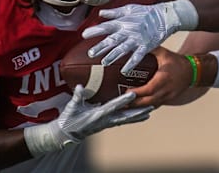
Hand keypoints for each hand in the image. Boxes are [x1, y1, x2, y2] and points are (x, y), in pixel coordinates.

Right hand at [23, 84, 152, 154]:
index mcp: (98, 115)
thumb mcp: (72, 107)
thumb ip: (77, 96)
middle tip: (151, 106)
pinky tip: (139, 115)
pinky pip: (122, 121)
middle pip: (125, 116)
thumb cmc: (69, 119)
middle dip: (138, 111)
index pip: (113, 106)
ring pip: (126, 119)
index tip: (134, 94)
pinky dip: (131, 118)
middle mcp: (105, 120)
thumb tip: (79, 85)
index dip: (123, 101)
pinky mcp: (106, 124)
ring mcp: (107, 123)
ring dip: (138, 115)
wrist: (66, 134)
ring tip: (150, 111)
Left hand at [83, 0, 197, 73]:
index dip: (95, 31)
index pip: (106, 26)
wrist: (165, 16)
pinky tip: (124, 70)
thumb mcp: (129, 9)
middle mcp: (128, 30)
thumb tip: (101, 13)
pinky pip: (137, 56)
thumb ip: (114, 12)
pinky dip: (131, 63)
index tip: (84, 35)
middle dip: (101, 47)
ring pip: (123, 49)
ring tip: (104, 63)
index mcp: (123, 21)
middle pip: (112, 40)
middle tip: (90, 53)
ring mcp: (137, 39)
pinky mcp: (146, 45)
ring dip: (113, 56)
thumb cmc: (146, 12)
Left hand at [129, 47, 198, 107]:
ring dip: (139, 107)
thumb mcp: (164, 54)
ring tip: (126, 105)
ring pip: (151, 106)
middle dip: (134, 103)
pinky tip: (138, 106)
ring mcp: (167, 97)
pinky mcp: (168, 99)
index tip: (126, 92)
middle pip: (147, 102)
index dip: (137, 93)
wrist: (193, 71)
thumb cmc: (178, 62)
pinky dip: (146, 106)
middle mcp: (165, 90)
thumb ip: (151, 49)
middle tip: (122, 102)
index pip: (148, 89)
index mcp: (163, 79)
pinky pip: (155, 105)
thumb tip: (138, 44)